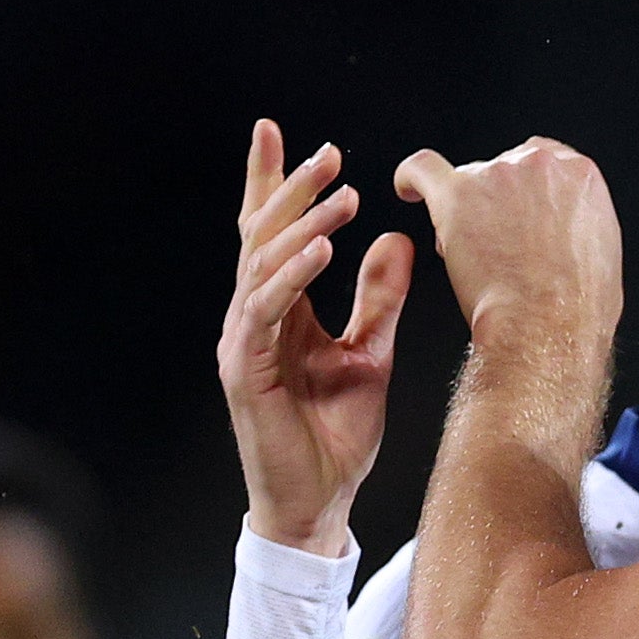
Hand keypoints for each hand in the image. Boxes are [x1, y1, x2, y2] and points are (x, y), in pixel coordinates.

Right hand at [221, 121, 412, 555]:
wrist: (319, 504)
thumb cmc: (337, 435)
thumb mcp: (371, 354)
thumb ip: (380, 299)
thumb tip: (396, 240)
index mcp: (279, 310)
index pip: (272, 234)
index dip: (275, 184)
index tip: (287, 135)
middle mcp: (252, 317)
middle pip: (262, 237)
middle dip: (292, 190)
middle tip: (327, 153)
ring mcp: (243, 341)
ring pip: (263, 265)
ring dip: (304, 227)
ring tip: (341, 196)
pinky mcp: (245, 370)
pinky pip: (266, 310)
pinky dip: (293, 277)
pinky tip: (323, 252)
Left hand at [394, 135, 623, 370]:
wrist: (548, 326)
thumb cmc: (577, 306)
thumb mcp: (603, 254)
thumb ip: (579, 226)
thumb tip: (561, 232)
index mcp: (580, 175)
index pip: (544, 158)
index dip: (525, 186)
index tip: (517, 204)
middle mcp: (539, 165)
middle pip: (504, 166)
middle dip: (497, 200)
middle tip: (497, 240)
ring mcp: (496, 175)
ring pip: (467, 179)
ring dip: (466, 210)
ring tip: (470, 254)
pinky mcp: (455, 194)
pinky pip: (421, 169)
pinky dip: (411, 178)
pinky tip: (408, 190)